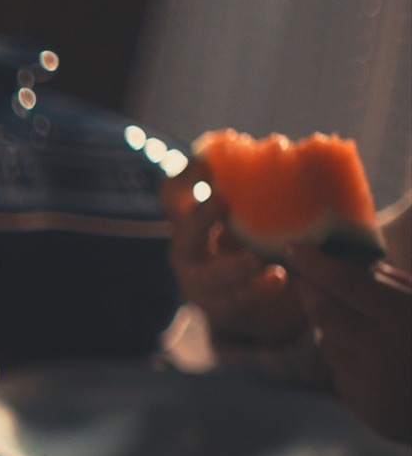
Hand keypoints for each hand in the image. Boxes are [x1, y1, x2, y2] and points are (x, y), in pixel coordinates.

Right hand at [161, 162, 308, 343]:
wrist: (246, 300)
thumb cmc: (244, 245)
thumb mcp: (241, 219)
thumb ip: (251, 195)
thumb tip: (283, 149)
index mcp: (187, 223)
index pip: (171, 195)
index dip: (186, 178)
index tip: (209, 162)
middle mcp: (186, 251)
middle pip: (184, 233)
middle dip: (201, 218)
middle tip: (221, 200)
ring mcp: (199, 282)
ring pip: (210, 276)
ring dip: (235, 266)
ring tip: (260, 259)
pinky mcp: (220, 307)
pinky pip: (236, 300)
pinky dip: (257, 290)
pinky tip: (279, 278)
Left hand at [283, 244, 411, 442]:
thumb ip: (396, 286)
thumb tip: (353, 267)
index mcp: (406, 319)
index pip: (346, 284)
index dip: (315, 264)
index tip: (291, 248)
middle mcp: (384, 354)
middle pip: (324, 315)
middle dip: (309, 292)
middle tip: (301, 278)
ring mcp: (374, 387)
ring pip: (328, 346)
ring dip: (334, 331)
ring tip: (362, 328)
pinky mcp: (370, 412)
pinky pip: (343, 377)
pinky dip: (353, 366)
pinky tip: (382, 368)